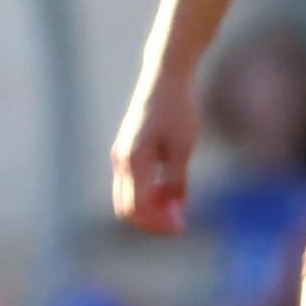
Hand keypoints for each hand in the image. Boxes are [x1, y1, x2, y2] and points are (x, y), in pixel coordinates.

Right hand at [112, 70, 196, 233]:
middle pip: (128, 209)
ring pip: (128, 197)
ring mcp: (121, 156)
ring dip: (151, 209)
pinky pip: (132, 184)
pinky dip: (149, 195)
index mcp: (133, 161)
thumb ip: (176, 181)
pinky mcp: (128, 151)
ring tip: (179, 207)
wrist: (166, 77)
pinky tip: (171, 190)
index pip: (139, 208)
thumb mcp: (183, 147)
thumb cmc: (178, 109)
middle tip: (180, 225)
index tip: (183, 229)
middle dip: (152, 222)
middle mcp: (121, 161)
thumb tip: (175, 213)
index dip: (159, 224)